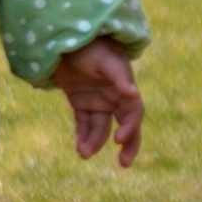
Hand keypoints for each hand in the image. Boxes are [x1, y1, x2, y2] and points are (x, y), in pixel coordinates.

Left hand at [52, 37, 143, 167]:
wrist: (68, 37)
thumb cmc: (92, 45)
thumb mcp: (106, 59)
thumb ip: (119, 76)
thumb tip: (134, 93)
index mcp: (125, 88)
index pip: (134, 113)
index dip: (130, 127)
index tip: (119, 140)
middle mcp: (114, 98)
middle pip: (125, 126)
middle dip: (127, 145)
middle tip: (124, 163)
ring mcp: (97, 102)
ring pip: (100, 129)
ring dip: (94, 142)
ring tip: (83, 153)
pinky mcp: (80, 103)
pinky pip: (83, 125)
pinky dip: (82, 136)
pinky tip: (78, 146)